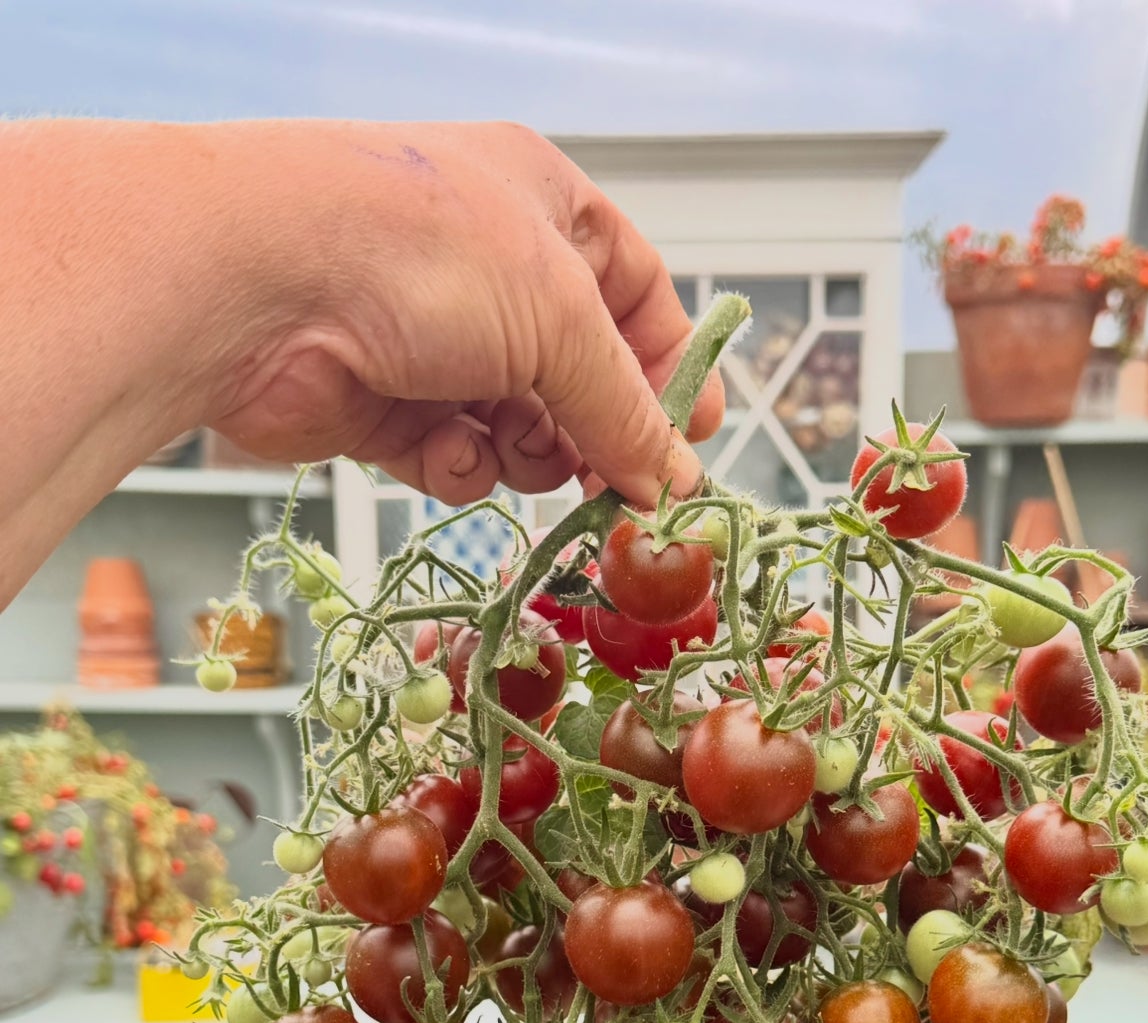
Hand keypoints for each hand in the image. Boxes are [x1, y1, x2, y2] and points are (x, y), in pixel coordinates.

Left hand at [208, 121, 722, 505]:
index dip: (668, 366)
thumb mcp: (560, 320)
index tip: (689, 439)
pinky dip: (456, 463)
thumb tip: (673, 477)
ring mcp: (431, 336)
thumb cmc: (414, 252)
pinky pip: (451, 452)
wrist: (254, 285)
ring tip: (517, 453)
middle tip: (615, 486)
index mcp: (542, 207)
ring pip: (518, 424)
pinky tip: (442, 452)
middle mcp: (488, 268)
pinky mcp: (381, 402)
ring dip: (527, 452)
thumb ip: (625, 408)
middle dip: (596, 431)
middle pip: (578, 371)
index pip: (636, 290)